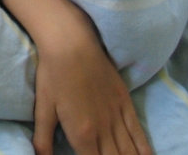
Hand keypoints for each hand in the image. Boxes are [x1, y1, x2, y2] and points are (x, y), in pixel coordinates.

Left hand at [28, 4, 151, 154]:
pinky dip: (144, 149)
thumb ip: (43, 139)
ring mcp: (117, 116)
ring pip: (130, 151)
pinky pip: (139, 132)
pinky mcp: (125, 102)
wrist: (71, 43)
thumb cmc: (53, 74)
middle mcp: (104, 130)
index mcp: (82, 135)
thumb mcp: (43, 108)